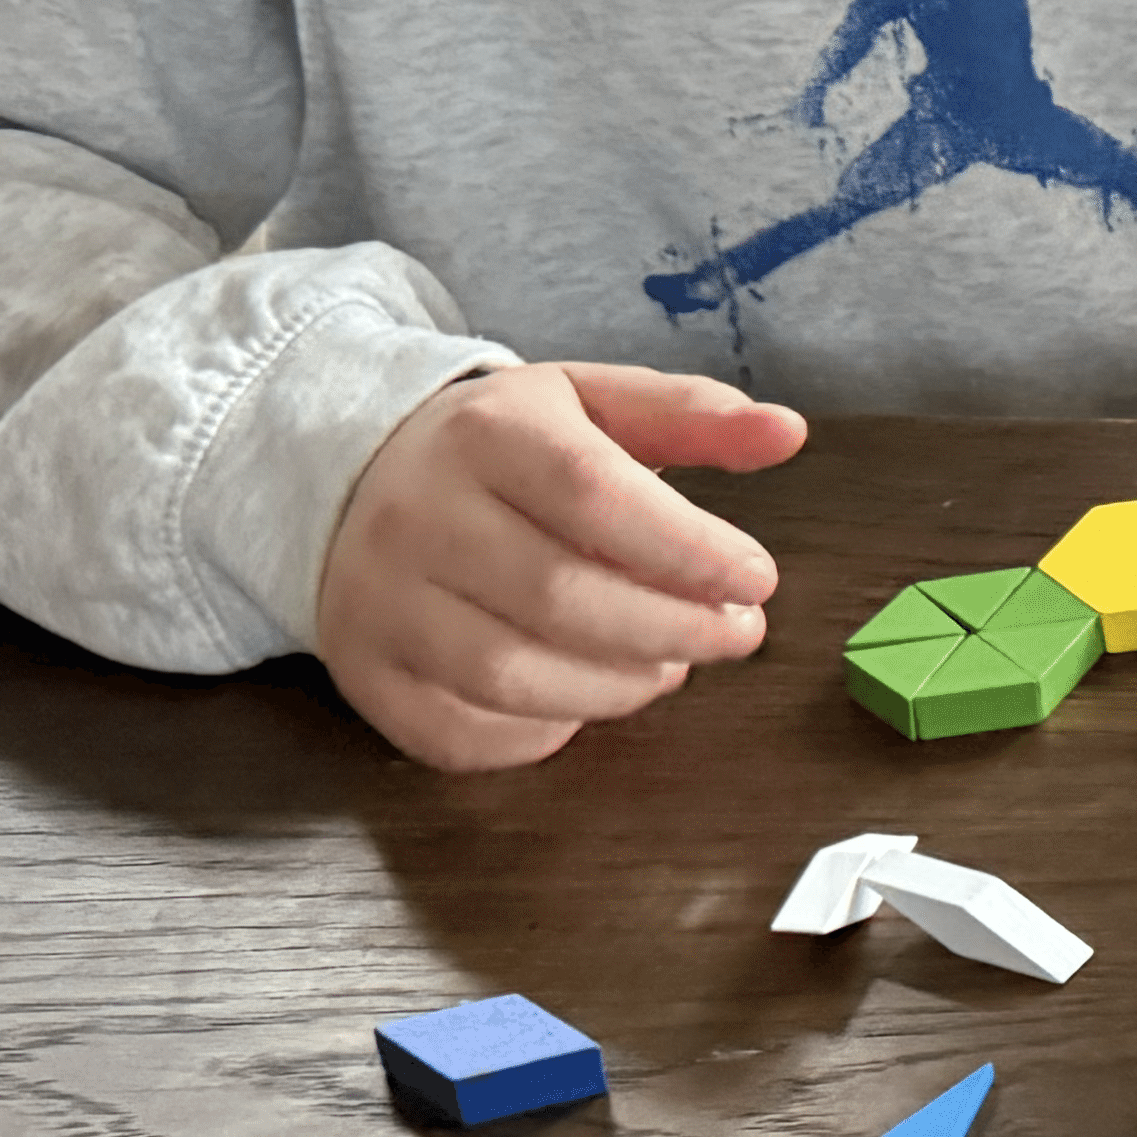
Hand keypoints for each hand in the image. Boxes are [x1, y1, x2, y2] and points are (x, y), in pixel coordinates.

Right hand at [316, 362, 807, 772]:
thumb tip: (786, 433)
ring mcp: (379, 603)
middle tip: (735, 634)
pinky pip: (463, 733)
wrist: (349, 476)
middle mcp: (416, 517)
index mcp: (483, 434)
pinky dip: (545, 732)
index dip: (690, 550)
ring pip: (512, 676)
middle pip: (560, 596)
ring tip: (669, 665)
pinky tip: (588, 696)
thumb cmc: (498, 448)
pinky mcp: (364, 675)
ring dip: (618, 689)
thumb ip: (690, 415)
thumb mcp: (588, 402)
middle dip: (673, 629)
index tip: (758, 580)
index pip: (595, 496)